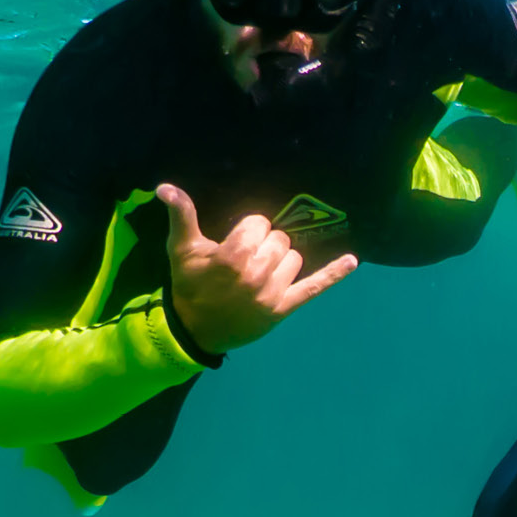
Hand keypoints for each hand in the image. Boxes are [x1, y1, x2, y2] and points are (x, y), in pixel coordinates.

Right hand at [158, 184, 358, 353]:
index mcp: (233, 256)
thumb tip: (165, 187)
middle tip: (245, 260)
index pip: (259, 223)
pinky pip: (315, 286)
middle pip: (279, 239)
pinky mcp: (285, 308)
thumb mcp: (181, 249)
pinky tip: (352, 261)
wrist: (194, 330)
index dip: (248, 229)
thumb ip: (181, 215)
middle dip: (264, 244)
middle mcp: (257, 274)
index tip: (235, 243)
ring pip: (294, 258)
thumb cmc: (189, 285)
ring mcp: (273, 293)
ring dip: (281, 261)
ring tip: (260, 272)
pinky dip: (335, 273)